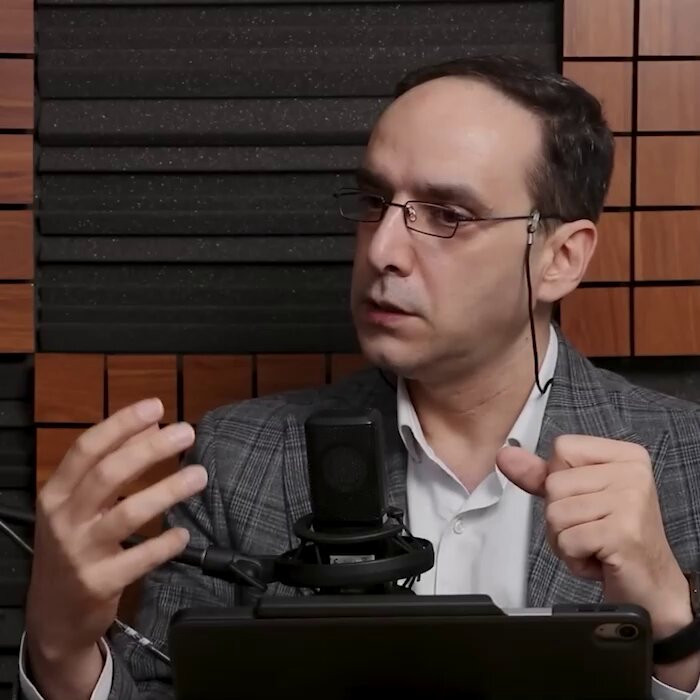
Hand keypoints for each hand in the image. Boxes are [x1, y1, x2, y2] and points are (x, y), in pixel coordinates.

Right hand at [25, 398, 207, 699]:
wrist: (53, 615)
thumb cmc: (73, 546)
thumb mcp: (81, 504)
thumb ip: (113, 462)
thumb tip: (153, 422)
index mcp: (57, 493)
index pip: (87, 448)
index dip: (122, 424)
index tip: (157, 406)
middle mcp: (64, 519)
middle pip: (109, 474)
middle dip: (150, 449)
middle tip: (187, 432)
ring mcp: (80, 552)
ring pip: (127, 513)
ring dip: (167, 490)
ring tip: (199, 475)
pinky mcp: (99, 583)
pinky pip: (138, 559)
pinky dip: (164, 544)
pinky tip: (184, 534)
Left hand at [496, 436, 689, 633]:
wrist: (651, 588)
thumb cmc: (613, 539)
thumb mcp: (576, 498)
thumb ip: (540, 474)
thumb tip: (506, 455)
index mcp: (625, 455)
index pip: (562, 447)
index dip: (560, 480)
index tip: (588, 501)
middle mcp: (633, 472)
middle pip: (554, 483)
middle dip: (560, 516)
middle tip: (593, 531)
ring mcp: (631, 501)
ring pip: (555, 513)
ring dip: (565, 539)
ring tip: (595, 546)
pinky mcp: (623, 532)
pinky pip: (566, 540)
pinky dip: (574, 557)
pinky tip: (599, 559)